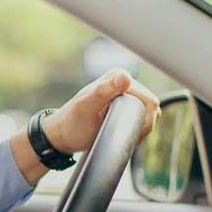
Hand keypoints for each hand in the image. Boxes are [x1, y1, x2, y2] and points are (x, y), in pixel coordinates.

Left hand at [44, 69, 159, 152]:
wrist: (61, 135)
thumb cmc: (71, 124)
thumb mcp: (86, 108)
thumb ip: (103, 91)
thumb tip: (125, 77)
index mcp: (117, 76)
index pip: (148, 100)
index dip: (143, 119)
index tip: (125, 130)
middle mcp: (122, 81)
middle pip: (150, 107)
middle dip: (141, 125)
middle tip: (120, 134)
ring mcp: (123, 93)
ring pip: (147, 114)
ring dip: (139, 128)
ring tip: (119, 134)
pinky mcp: (124, 104)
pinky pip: (141, 117)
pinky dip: (136, 129)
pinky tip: (122, 133)